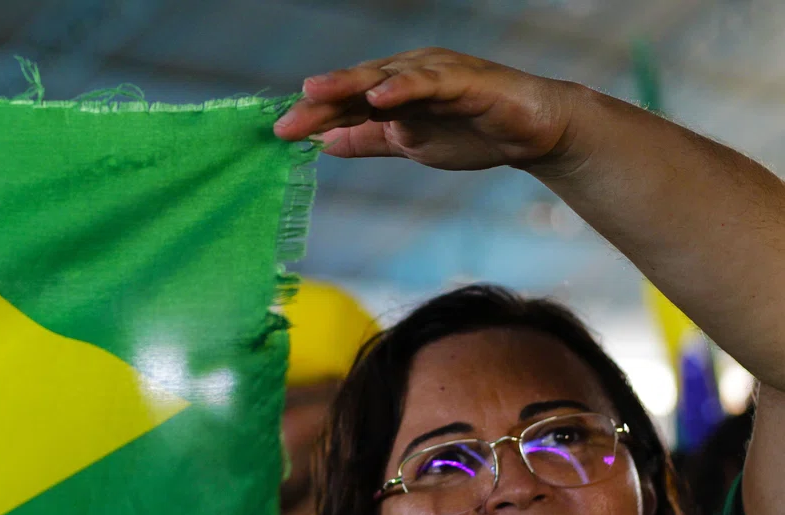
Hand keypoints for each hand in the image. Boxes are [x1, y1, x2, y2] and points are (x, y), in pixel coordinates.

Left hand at [274, 48, 580, 171]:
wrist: (532, 134)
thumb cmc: (471, 130)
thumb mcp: (408, 143)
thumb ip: (369, 141)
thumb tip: (326, 145)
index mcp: (392, 91)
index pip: (344, 104)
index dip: (312, 119)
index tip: (278, 136)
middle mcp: (408, 75)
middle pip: (355, 87)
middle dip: (319, 103)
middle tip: (285, 123)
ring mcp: (436, 74)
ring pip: (385, 77)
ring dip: (348, 84)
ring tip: (315, 92)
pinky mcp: (466, 81)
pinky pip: (430, 83)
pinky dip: (404, 88)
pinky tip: (379, 97)